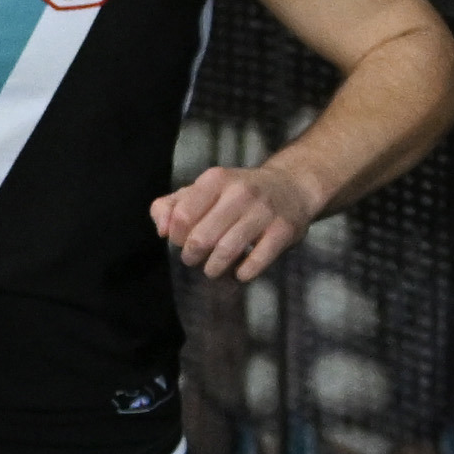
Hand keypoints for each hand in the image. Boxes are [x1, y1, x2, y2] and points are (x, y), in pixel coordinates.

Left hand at [153, 158, 318, 278]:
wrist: (291, 187)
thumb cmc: (237, 193)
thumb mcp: (203, 189)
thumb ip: (172, 205)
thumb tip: (162, 230)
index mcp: (216, 179)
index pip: (182, 217)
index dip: (177, 237)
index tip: (183, 241)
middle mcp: (240, 192)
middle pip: (201, 237)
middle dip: (192, 256)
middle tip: (194, 259)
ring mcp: (263, 211)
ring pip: (226, 250)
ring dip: (214, 268)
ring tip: (212, 269)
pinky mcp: (283, 231)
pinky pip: (256, 261)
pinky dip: (242, 273)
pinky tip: (239, 272)